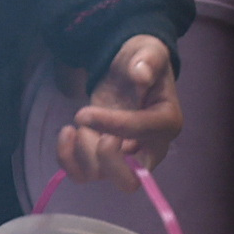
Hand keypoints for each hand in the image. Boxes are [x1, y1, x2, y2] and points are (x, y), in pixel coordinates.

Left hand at [53, 33, 182, 185]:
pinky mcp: (103, 158)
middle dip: (103, 157)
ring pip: (100, 176)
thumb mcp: (148, 52)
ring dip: (81, 150)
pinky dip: (67, 160)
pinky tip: (67, 133)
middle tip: (90, 129)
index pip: (142, 133)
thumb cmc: (142, 63)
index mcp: (166, 123)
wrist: (128, 72)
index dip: (112, 125)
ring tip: (78, 123)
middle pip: (128, 181)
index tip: (84, 112)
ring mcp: (125, 158)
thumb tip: (141, 74)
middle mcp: (149, 149)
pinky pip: (83, 174)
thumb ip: (148, 60)